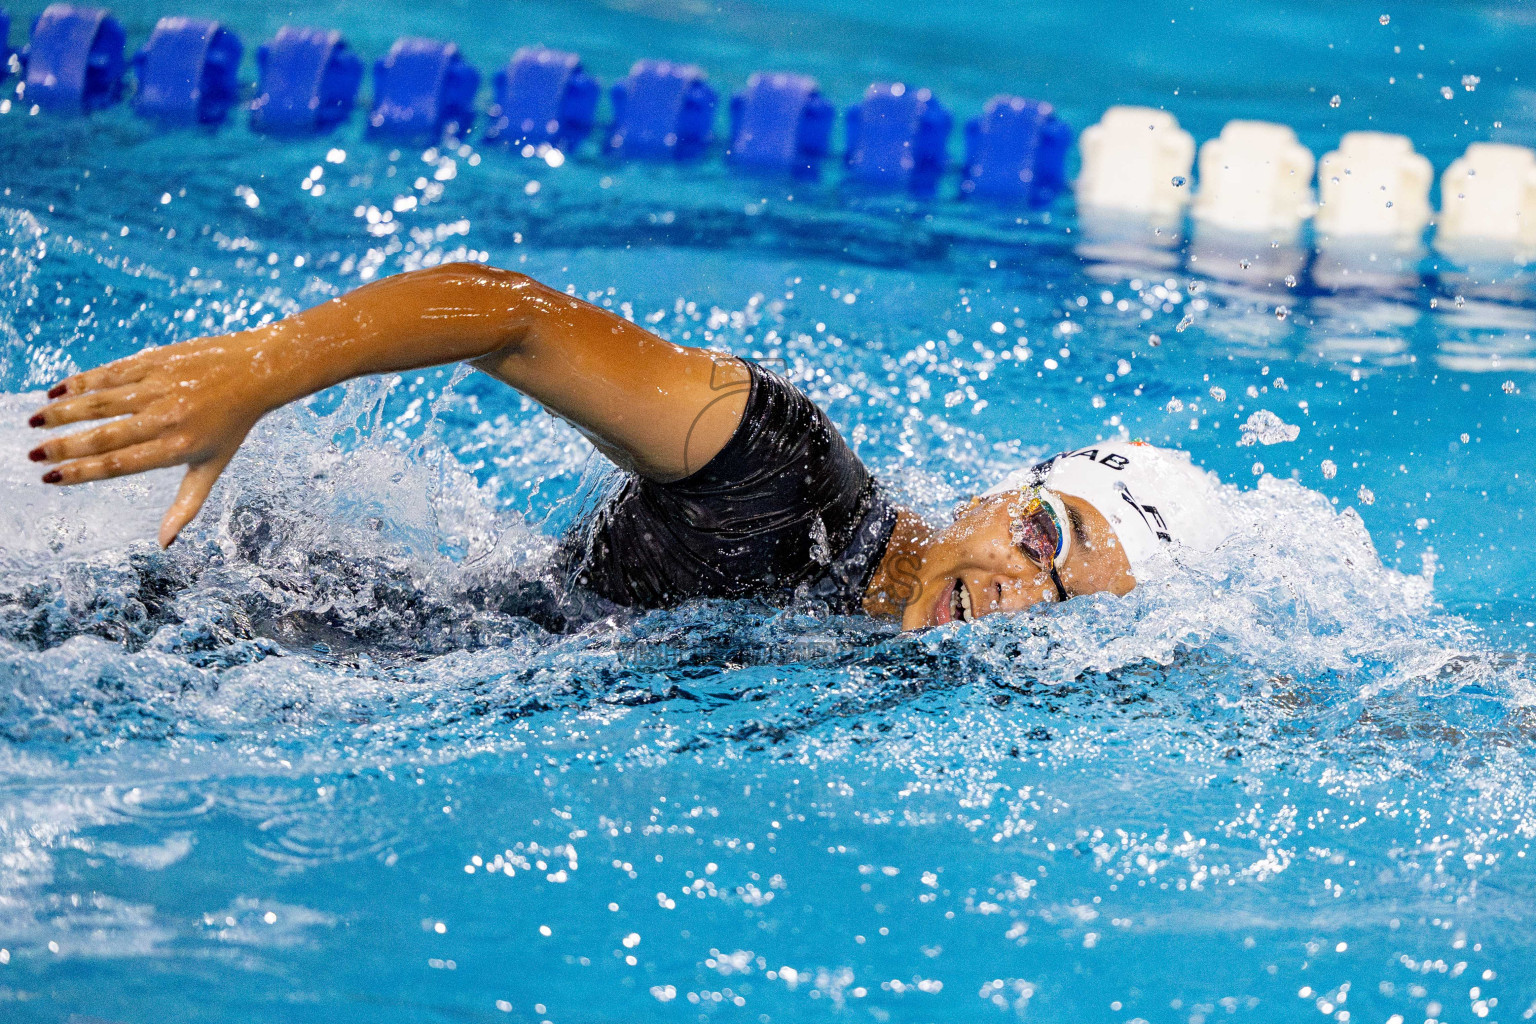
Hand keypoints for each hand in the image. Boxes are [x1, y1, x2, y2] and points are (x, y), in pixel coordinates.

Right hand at [27, 332, 276, 547]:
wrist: (258, 372)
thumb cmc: (232, 426)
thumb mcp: (212, 468)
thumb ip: (186, 506)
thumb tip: (164, 545)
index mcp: (177, 448)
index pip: (119, 465)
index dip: (80, 472)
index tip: (49, 478)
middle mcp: (166, 418)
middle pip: (103, 436)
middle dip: (62, 446)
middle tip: (32, 455)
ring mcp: (160, 387)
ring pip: (100, 402)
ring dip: (63, 412)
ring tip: (35, 422)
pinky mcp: (156, 361)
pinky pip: (110, 373)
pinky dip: (80, 382)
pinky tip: (57, 392)